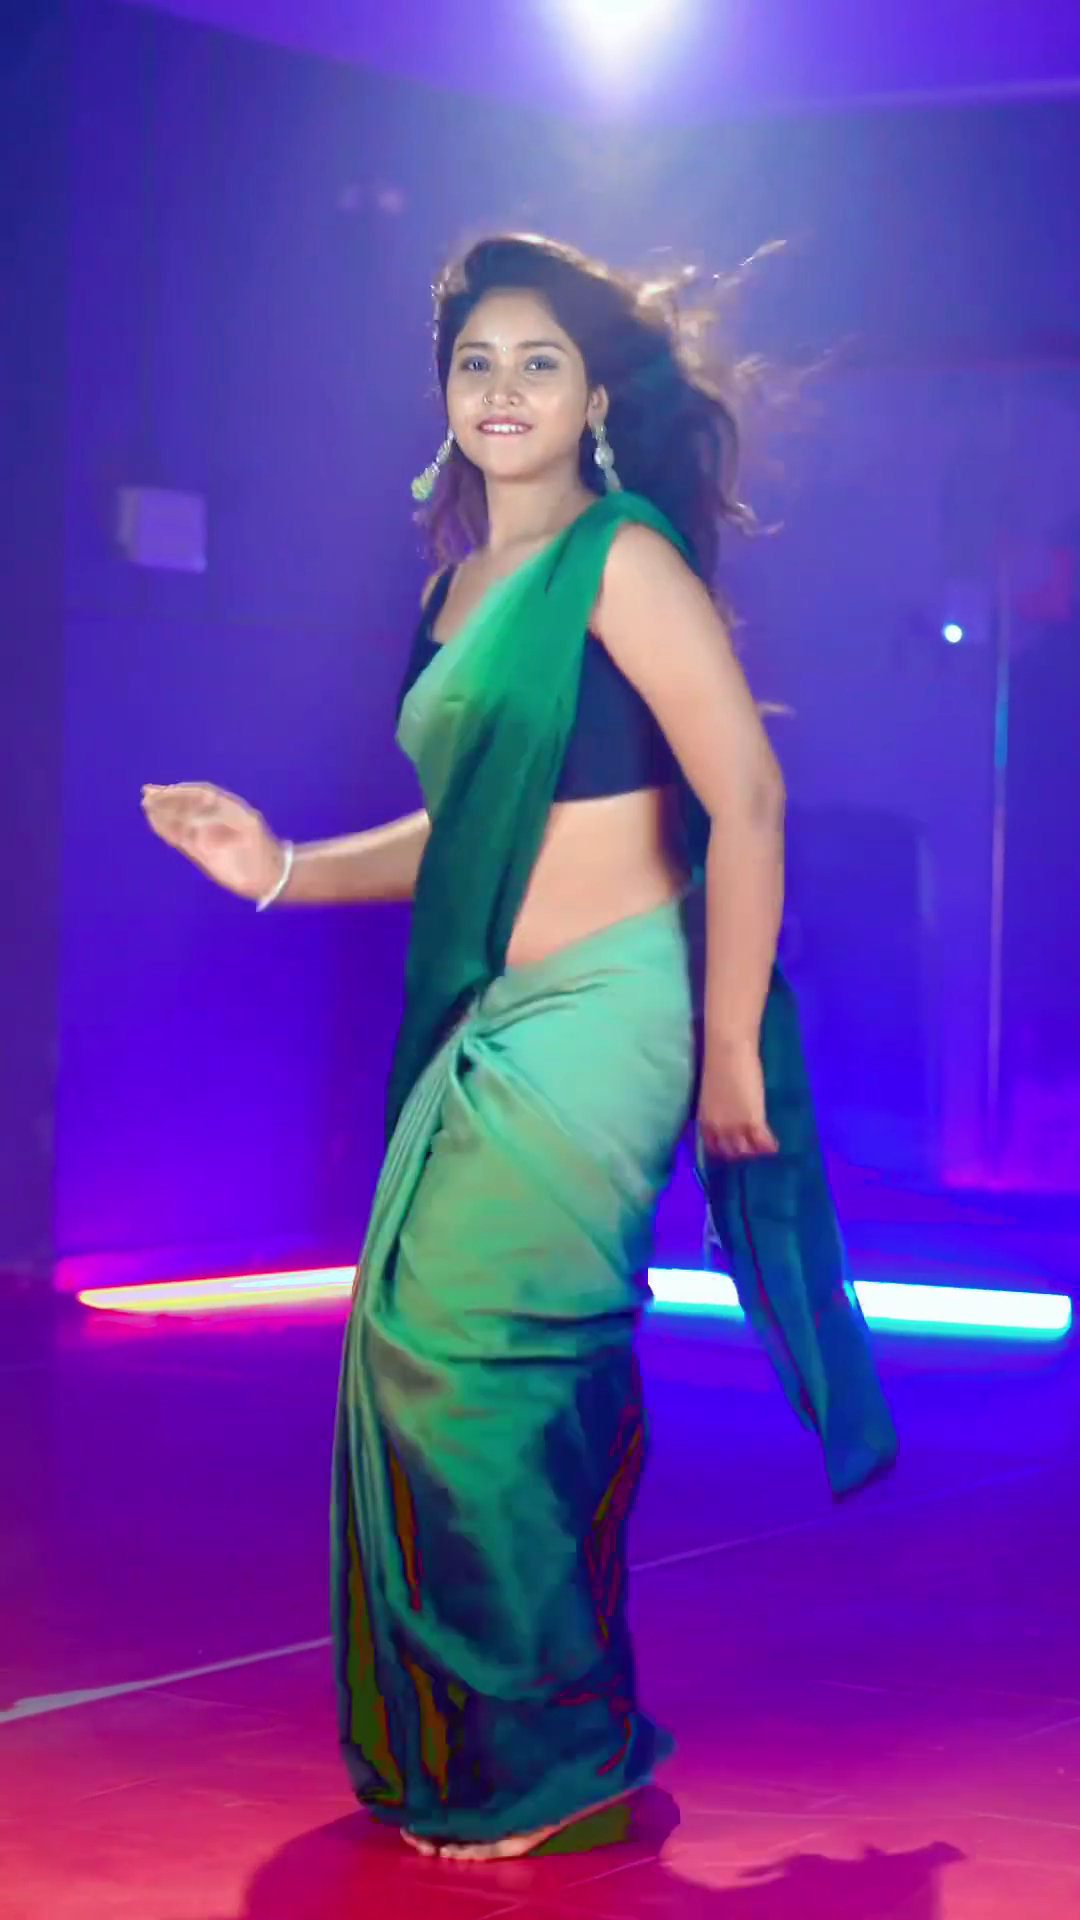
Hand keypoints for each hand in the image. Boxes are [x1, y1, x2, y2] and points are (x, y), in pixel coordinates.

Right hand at [141, 782, 286, 901]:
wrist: (269, 877)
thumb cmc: (261, 851)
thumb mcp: (246, 826)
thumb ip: (221, 817)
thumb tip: (198, 812)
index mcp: (227, 809)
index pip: (200, 795)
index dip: (182, 791)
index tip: (164, 789)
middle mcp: (214, 820)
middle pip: (187, 806)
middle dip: (167, 800)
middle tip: (147, 795)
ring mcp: (207, 836)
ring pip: (181, 821)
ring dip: (164, 813)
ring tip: (147, 806)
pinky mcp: (202, 852)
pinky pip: (181, 839)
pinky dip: (168, 831)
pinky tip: (157, 825)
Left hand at [698, 1036, 778, 1160]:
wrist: (727, 1051)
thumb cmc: (717, 1063)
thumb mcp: (711, 1094)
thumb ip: (718, 1108)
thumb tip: (728, 1113)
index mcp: (705, 1120)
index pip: (713, 1147)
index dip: (725, 1149)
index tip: (733, 1146)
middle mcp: (718, 1128)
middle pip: (731, 1152)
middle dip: (741, 1151)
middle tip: (752, 1147)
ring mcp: (735, 1127)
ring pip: (747, 1151)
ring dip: (756, 1150)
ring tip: (763, 1145)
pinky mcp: (754, 1121)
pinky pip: (764, 1143)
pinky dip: (770, 1146)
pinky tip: (774, 1145)